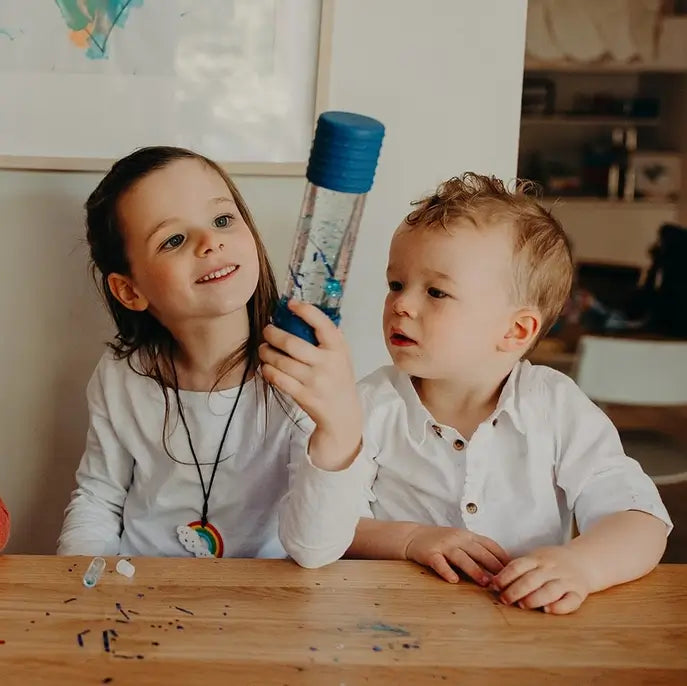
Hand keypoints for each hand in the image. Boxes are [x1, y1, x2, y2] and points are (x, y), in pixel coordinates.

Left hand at [259, 299, 361, 469]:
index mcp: (338, 349)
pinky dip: (268, 370)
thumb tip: (304, 314)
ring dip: (266, 352)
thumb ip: (329, 337)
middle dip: (273, 334)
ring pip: (281, 362)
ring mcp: (314, 381)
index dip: (305, 311)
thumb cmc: (338, 379)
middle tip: (267, 330)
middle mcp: (327, 363)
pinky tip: (266, 366)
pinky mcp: (303, 396)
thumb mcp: (342, 356)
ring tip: (263, 348)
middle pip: (292, 343)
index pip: (322, 324)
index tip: (291, 304)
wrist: (343, 414)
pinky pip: (278, 379)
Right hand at [405, 525, 509, 585]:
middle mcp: (458, 538)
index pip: (490, 544)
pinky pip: (439, 563)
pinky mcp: (430, 553)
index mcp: (468, 536)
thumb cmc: (442, 542)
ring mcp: (444, 545)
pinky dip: (447, 571)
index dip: (503, 557)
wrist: (414, 536)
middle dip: (493, 565)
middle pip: (479, 551)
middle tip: (505, 580)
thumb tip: (503, 568)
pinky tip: (453, 580)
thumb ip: (478, 551)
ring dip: (475, 570)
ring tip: (485, 582)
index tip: (515, 571)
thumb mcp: (461, 541)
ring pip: (462, 557)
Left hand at [491, 545, 590, 613]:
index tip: (494, 585)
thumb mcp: (535, 558)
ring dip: (534, 598)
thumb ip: (519, 569)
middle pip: (532, 579)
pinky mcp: (579, 593)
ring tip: (522, 605)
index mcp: (538, 559)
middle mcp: (552, 569)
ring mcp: (566, 580)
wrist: (584, 560)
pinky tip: (548, 610)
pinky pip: (571, 601)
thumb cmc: (552, 562)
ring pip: (550, 590)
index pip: (518, 566)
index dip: (505, 576)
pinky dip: (560, 606)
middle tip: (504, 599)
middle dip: (515, 590)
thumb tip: (495, 582)